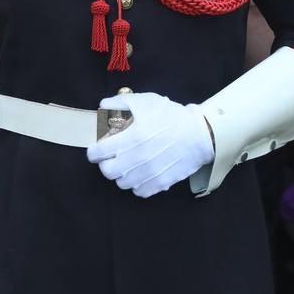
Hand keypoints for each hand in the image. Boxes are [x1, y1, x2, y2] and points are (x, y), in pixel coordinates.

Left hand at [86, 92, 213, 197]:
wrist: (199, 134)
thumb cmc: (171, 116)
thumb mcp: (145, 101)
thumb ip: (119, 103)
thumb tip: (102, 109)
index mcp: (130, 138)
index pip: (97, 153)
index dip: (94, 150)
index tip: (98, 148)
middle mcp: (136, 160)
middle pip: (107, 171)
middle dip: (106, 163)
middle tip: (113, 155)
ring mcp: (148, 174)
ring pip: (122, 183)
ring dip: (122, 174)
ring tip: (129, 163)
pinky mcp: (159, 184)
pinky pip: (138, 191)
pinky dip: (137, 184)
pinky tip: (142, 172)